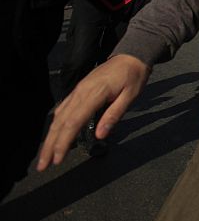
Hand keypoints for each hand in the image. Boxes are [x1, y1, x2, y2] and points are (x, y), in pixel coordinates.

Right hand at [37, 54, 150, 170]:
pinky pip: (63, 108)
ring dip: (50, 137)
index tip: (57, 159)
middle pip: (60, 122)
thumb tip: (100, 135)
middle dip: (49, 145)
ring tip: (45, 155)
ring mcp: (78, 90)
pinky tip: (54, 134)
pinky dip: (56, 124)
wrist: (131, 55)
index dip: (63, 142)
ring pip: (58, 116)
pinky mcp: (79, 90)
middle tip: (42, 165)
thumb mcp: (130, 95)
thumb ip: (114, 114)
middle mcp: (80, 92)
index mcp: (93, 94)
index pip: (73, 122)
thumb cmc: (134, 76)